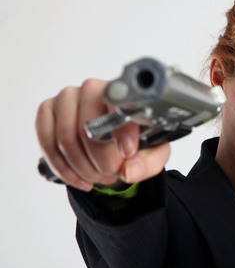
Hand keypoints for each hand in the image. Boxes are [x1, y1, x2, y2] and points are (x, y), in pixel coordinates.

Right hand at [35, 79, 170, 191]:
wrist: (115, 139)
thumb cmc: (137, 141)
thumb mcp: (153, 153)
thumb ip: (148, 163)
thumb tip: (128, 172)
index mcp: (124, 93)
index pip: (118, 104)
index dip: (121, 131)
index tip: (128, 152)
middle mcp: (93, 88)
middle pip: (88, 129)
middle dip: (101, 162)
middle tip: (113, 174)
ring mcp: (67, 97)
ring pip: (66, 140)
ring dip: (83, 169)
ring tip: (99, 176)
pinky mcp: (47, 110)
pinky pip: (47, 143)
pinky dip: (63, 168)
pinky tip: (80, 179)